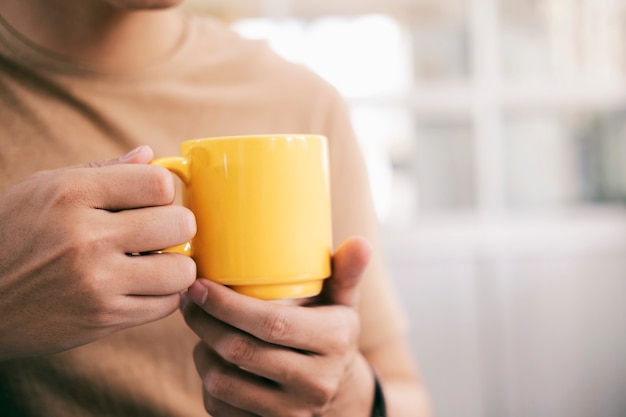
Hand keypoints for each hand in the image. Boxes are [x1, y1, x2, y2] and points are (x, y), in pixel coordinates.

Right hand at [0, 146, 196, 358]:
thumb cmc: (12, 234)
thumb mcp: (44, 189)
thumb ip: (102, 171)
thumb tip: (150, 155)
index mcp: (71, 194)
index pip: (158, 183)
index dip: (164, 190)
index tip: (154, 200)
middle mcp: (86, 237)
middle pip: (180, 224)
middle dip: (178, 226)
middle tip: (162, 232)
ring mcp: (95, 282)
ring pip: (181, 271)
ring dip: (175, 266)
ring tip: (156, 262)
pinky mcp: (102, 318)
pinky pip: (165, 305)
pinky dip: (161, 295)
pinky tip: (142, 286)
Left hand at [182, 237, 375, 416]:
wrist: (342, 395)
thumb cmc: (333, 336)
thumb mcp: (344, 304)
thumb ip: (346, 272)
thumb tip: (360, 243)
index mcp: (334, 341)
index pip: (272, 323)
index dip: (228, 304)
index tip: (201, 285)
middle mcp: (316, 382)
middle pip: (242, 351)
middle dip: (204, 322)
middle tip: (189, 299)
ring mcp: (292, 413)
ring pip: (224, 383)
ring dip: (201, 350)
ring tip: (200, 327)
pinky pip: (220, 408)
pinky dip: (206, 381)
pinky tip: (211, 359)